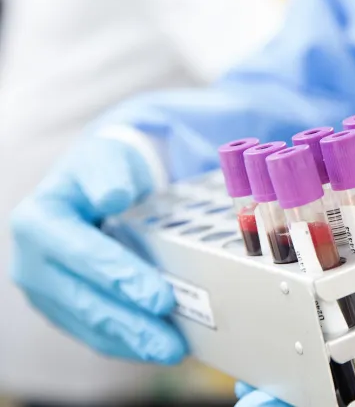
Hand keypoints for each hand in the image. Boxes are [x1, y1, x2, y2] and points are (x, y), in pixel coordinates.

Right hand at [10, 136, 186, 363]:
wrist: (91, 186)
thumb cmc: (101, 172)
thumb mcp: (105, 158)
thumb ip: (108, 174)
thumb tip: (114, 197)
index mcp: (37, 221)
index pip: (83, 254)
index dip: (122, 278)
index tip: (160, 298)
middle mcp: (30, 261)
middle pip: (85, 299)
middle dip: (132, 323)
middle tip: (170, 341)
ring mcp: (42, 290)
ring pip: (88, 323)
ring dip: (131, 341)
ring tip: (170, 351)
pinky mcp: (58, 307)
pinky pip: (91, 331)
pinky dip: (124, 342)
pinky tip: (152, 349)